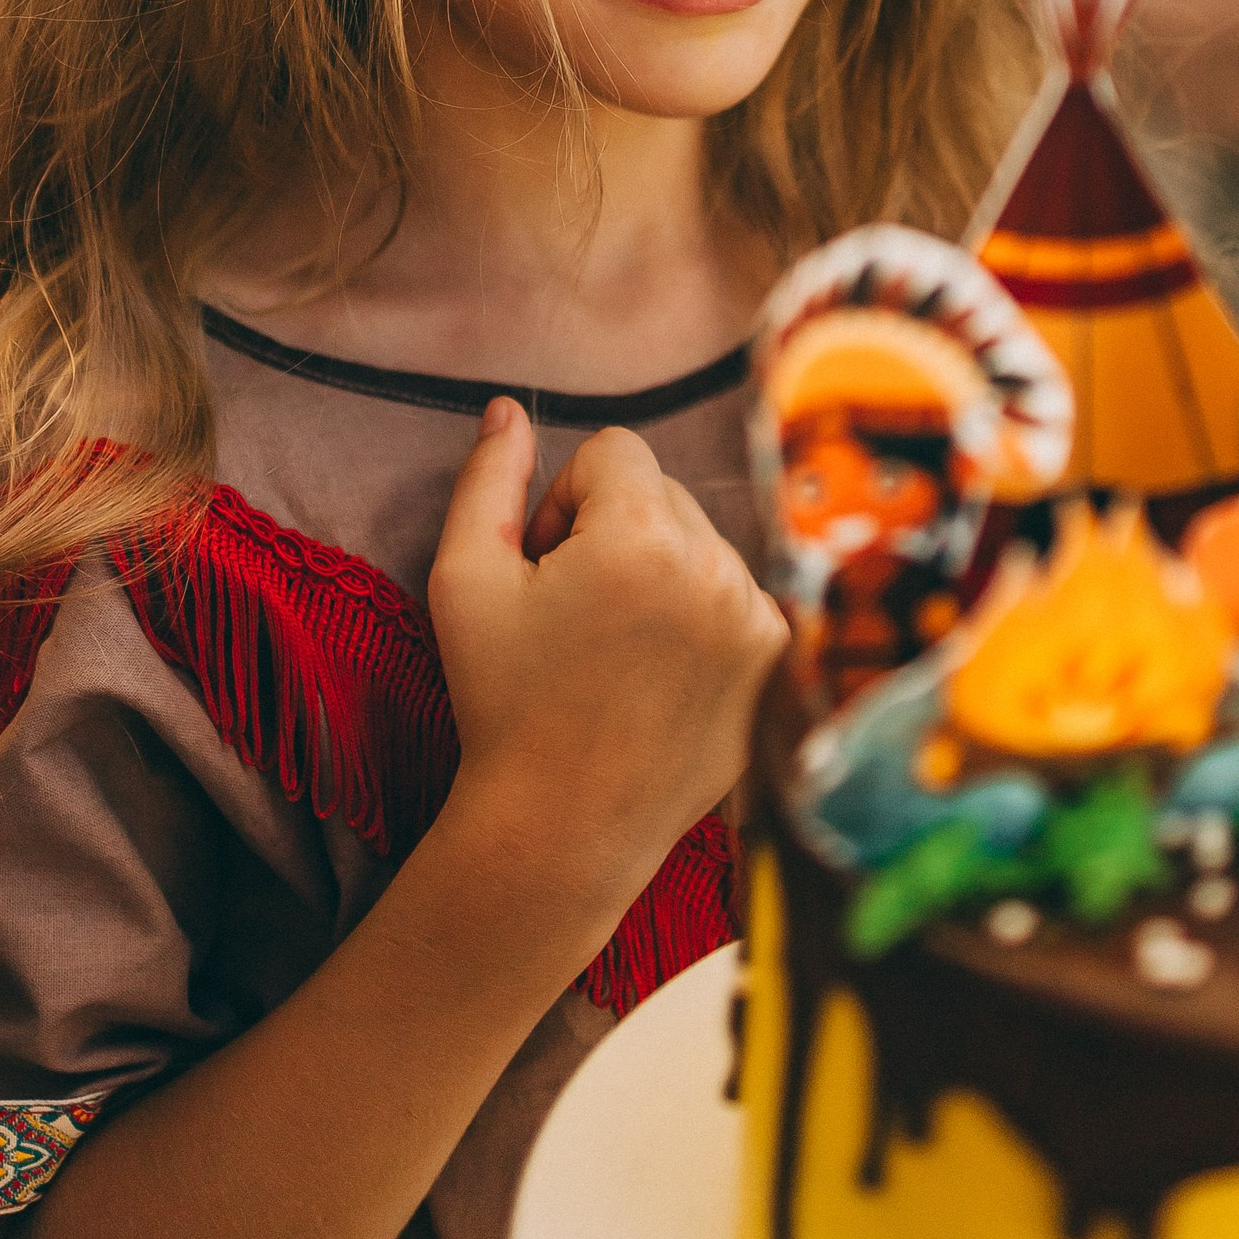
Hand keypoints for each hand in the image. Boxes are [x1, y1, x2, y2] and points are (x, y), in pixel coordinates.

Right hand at [429, 402, 786, 907]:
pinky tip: (653, 672)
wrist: (564, 827)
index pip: (612, 451)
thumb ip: (488, 480)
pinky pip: (731, 590)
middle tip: (571, 614)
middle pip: (660, 491)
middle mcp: (714, 565)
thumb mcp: (465, 581)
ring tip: (610, 649)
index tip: (546, 567)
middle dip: (612, 530)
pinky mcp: (772, 657)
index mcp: (641, 536)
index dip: (565, 502)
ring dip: (657, 569)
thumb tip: (507, 411)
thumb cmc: (503, 703)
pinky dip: (696, 612)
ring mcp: (754, 613)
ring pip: (697, 539)